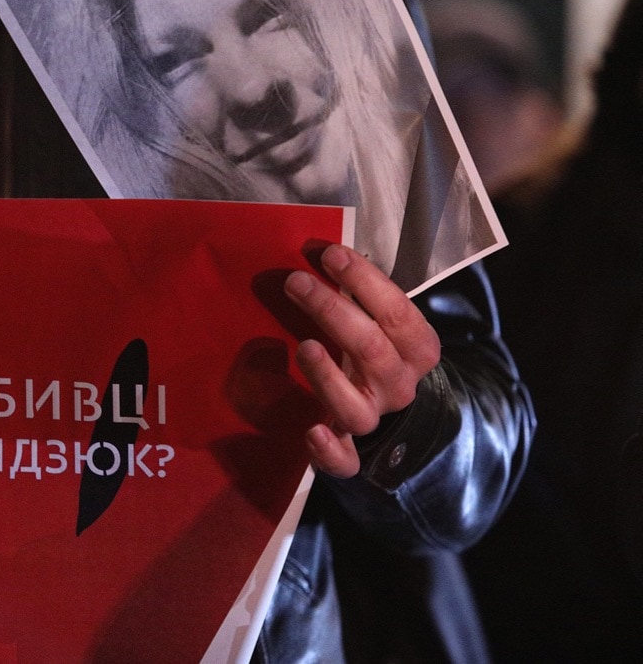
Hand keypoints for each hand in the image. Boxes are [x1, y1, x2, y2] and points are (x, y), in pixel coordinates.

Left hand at [283, 244, 440, 477]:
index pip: (397, 313)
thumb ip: (362, 294)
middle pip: (372, 350)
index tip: (329, 254)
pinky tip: (311, 432)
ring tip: (303, 346)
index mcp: (416, 349)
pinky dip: (329, 451)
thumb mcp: (382, 322)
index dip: (364, 281)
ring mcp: (373, 418)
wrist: (398, 421)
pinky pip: (345, 462)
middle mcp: (398, 386)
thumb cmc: (377, 351)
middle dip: (332, 311)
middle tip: (296, 282)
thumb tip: (324, 251)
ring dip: (327, 376)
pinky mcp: (349, 451)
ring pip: (356, 406)